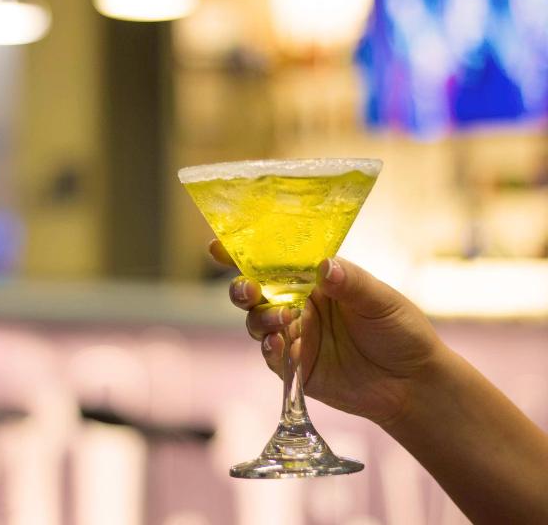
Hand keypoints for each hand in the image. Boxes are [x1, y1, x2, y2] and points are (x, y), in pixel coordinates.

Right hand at [211, 239, 445, 425]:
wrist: (412, 384)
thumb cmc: (401, 331)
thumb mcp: (382, 301)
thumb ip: (351, 283)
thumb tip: (324, 266)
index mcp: (316, 280)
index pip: (276, 261)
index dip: (246, 253)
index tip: (218, 246)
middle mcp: (299, 304)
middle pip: (257, 291)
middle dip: (243, 287)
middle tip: (248, 289)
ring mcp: (295, 335)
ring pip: (258, 322)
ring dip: (260, 318)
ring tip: (280, 320)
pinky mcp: (295, 367)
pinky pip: (271, 356)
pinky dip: (269, 349)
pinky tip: (277, 346)